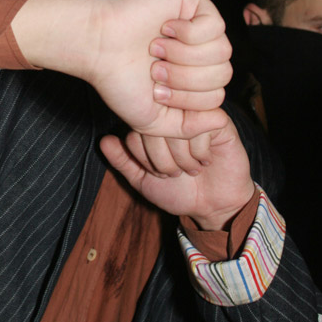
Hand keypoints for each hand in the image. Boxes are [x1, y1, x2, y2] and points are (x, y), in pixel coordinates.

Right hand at [11, 0, 231, 142]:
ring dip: (185, 56)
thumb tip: (222, 120)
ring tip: (156, 48)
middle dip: (186, 78)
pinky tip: (165, 28)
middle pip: (222, 74)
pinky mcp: (194, 2)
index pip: (216, 96)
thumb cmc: (120, 80)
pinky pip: (216, 26)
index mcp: (193, 77)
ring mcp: (199, 26)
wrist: (98, 45)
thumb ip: (189, 128)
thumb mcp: (155, 121)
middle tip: (154, 68)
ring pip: (221, 51)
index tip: (155, 90)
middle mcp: (200, 52)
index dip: (188, 99)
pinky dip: (189, 33)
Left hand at [100, 116, 253, 226]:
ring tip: (190, 169)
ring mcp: (196, 116)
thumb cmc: (178, 191)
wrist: (214, 205)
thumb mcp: (144, 180)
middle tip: (174, 173)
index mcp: (154, 126)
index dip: (143, 155)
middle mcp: (173, 116)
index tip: (156, 173)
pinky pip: (203, 125)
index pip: (136, 129)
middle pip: (156, 124)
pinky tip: (205, 161)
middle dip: (163, 158)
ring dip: (182, 155)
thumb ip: (123, 161)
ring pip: (178, 124)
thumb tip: (103, 141)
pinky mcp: (219, 121)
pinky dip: (200, 150)